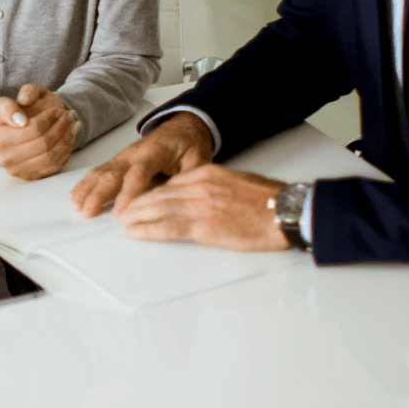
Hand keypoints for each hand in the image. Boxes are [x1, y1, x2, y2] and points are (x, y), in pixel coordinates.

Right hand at [0, 84, 79, 180]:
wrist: (14, 131)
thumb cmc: (16, 113)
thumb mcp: (15, 97)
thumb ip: (21, 95)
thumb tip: (21, 113)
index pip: (33, 129)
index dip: (50, 118)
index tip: (59, 110)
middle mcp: (6, 157)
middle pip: (44, 144)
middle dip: (62, 128)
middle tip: (71, 116)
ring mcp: (18, 170)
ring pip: (50, 157)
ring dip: (67, 140)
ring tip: (74, 125)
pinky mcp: (29, 177)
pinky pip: (53, 167)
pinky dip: (65, 152)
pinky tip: (69, 139)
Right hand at [68, 112, 215, 217]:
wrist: (181, 129)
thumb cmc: (188, 145)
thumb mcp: (198, 160)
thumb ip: (190, 179)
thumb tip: (182, 197)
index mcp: (154, 153)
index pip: (138, 175)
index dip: (128, 194)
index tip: (120, 213)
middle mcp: (133, 154)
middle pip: (111, 174)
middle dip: (97, 195)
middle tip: (87, 212)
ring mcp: (122, 158)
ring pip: (100, 173)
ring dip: (86, 190)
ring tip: (76, 206)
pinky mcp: (117, 162)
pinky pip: (97, 173)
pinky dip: (84, 184)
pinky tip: (75, 196)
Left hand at [115, 165, 289, 251]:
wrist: (286, 211)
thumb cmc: (269, 200)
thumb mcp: (236, 181)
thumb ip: (214, 186)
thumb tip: (202, 195)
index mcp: (208, 173)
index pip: (171, 183)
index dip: (152, 193)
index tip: (140, 199)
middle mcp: (199, 187)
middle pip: (159, 195)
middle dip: (137, 204)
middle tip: (122, 211)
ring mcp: (200, 206)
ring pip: (158, 210)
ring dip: (136, 217)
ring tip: (122, 223)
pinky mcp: (204, 226)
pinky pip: (168, 228)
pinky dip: (148, 231)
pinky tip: (135, 234)